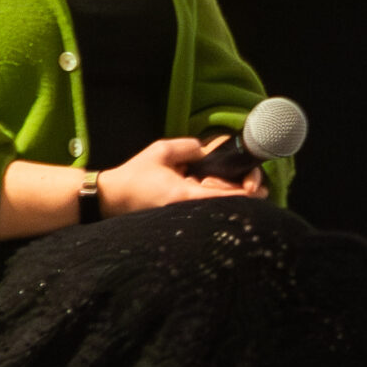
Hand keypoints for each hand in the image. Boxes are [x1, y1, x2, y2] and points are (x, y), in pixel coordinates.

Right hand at [99, 135, 264, 214]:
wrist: (109, 199)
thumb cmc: (133, 176)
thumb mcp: (161, 152)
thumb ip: (189, 147)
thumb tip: (210, 149)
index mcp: (185, 196)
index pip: (225, 198)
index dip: (245, 193)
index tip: (257, 188)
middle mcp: (187, 212)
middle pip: (225, 207)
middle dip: (242, 196)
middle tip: (254, 186)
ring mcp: (183, 218)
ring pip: (216, 211)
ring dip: (230, 200)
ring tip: (243, 189)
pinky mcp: (179, 219)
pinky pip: (204, 212)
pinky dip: (215, 202)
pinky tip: (218, 193)